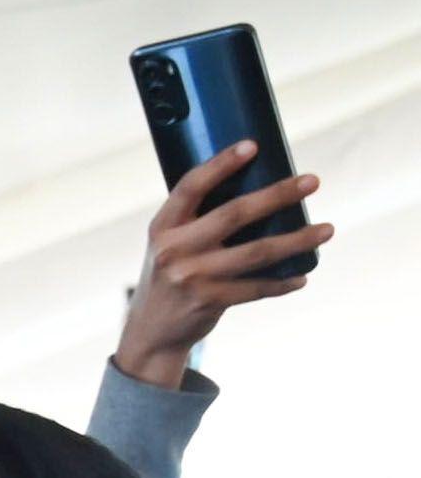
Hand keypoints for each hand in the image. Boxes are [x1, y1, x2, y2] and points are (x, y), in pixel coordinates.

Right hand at [113, 145, 330, 388]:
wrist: (150, 332)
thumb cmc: (171, 276)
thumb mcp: (170, 244)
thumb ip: (199, 221)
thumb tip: (260, 189)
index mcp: (163, 227)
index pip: (191, 187)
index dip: (221, 165)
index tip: (253, 145)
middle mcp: (173, 250)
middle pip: (234, 214)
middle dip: (277, 195)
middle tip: (312, 181)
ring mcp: (190, 278)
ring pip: (256, 252)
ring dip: (297, 240)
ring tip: (326, 230)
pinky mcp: (208, 302)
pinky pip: (256, 288)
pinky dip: (282, 282)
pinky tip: (301, 276)